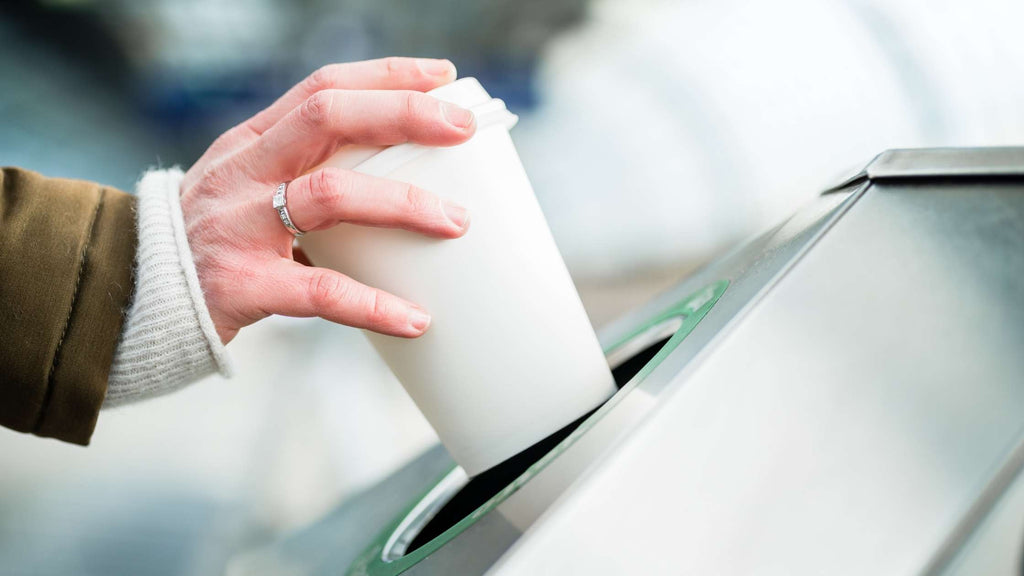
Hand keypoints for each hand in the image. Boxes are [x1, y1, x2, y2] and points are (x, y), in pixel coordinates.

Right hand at [180, 57, 475, 343]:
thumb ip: (303, 173)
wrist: (133, 297)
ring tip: (456, 222)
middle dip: (402, 113)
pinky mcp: (240, 284)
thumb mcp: (245, 186)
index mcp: (252, 141)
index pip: (323, 88)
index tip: (442, 77)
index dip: (385, 76)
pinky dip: (372, 304)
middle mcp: (245, 171)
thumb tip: (399, 175)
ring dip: (402, 202)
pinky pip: (318, 291)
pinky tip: (414, 319)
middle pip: (328, 118)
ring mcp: (239, 225)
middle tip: (462, 128)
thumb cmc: (208, 241)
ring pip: (329, 193)